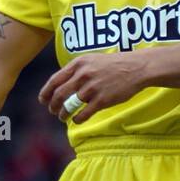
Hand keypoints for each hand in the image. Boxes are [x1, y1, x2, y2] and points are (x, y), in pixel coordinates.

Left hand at [38, 49, 152, 124]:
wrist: (136, 68)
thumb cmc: (114, 64)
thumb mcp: (92, 60)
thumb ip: (76, 70)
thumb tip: (61, 84)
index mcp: (78, 64)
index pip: (54, 80)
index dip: (46, 92)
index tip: (42, 100)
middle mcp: (83, 75)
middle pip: (59, 95)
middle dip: (53, 105)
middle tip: (52, 111)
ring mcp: (92, 88)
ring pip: (69, 106)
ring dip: (63, 114)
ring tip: (62, 117)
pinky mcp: (102, 100)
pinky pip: (84, 114)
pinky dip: (77, 119)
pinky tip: (76, 120)